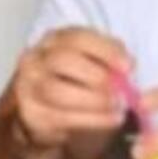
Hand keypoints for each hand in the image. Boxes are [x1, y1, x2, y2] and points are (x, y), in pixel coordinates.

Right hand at [13, 27, 132, 148]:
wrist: (46, 109)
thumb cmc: (74, 80)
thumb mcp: (91, 61)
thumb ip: (108, 59)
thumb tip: (128, 65)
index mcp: (55, 40)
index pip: (78, 38)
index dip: (105, 51)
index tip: (128, 67)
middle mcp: (37, 58)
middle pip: (64, 61)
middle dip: (97, 76)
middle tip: (120, 91)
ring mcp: (29, 84)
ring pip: (58, 90)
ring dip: (93, 100)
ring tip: (116, 107)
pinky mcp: (31, 112)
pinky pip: (61, 116)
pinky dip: (92, 119)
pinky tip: (111, 119)